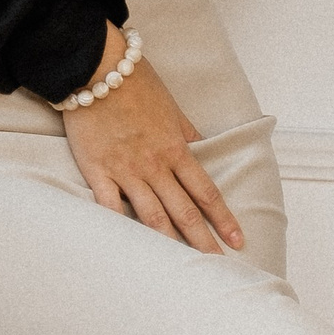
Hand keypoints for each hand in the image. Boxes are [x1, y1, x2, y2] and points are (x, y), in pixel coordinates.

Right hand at [60, 28, 243, 252]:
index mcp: (175, 148)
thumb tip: (202, 149)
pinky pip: (109, 207)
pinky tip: (130, 251)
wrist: (95, 67)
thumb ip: (186, 133)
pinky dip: (120, 229)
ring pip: (151, 215)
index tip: (237, 240)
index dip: (223, 218)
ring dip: (169, 243)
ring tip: (182, 267)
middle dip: (203, 241)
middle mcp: (154, 165)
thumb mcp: (171, 107)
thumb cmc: (135, 83)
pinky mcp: (97, 171)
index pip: (205, 191)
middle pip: (184, 210)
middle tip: (217, 266)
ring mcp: (125, 170)